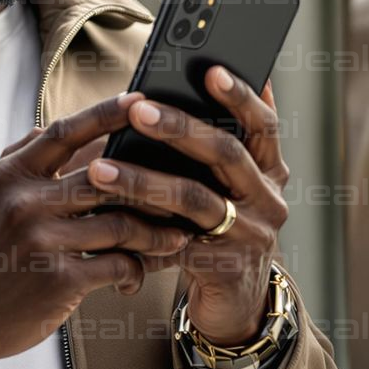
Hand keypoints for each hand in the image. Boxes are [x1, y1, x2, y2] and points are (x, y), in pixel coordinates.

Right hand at [0, 90, 191, 368]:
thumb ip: (24, 163)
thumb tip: (55, 128)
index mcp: (11, 174)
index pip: (65, 132)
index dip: (106, 113)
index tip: (142, 99)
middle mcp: (25, 201)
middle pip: (107, 177)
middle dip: (153, 181)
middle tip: (186, 183)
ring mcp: (41, 240)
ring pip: (121, 224)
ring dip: (157, 233)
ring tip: (176, 237)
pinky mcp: (57, 280)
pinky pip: (117, 265)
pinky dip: (136, 270)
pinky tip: (138, 276)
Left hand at [86, 68, 289, 346]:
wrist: (235, 298)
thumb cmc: (217, 222)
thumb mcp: (224, 181)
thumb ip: (213, 142)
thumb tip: (185, 82)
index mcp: (269, 168)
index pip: (262, 123)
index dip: (240, 96)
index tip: (212, 70)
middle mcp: (268, 198)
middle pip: (227, 153)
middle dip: (180, 129)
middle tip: (137, 111)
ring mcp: (251, 234)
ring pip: (195, 199)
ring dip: (143, 182)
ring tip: (99, 169)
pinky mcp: (225, 268)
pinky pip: (178, 243)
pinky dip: (142, 230)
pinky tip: (108, 220)